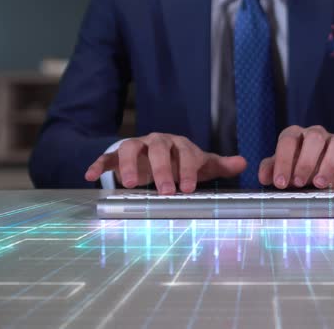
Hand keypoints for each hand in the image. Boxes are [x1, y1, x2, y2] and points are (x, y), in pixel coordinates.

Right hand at [85, 133, 246, 193]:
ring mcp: (137, 146)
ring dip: (130, 164)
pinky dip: (98, 163)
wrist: (155, 155)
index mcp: (179, 145)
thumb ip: (219, 165)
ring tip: (132, 185)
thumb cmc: (180, 162)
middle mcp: (158, 142)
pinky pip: (106, 156)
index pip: (186, 153)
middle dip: (162, 169)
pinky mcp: (117, 154)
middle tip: (165, 191)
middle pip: (158, 149)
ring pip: (131, 147)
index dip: (186, 169)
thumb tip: (243, 163)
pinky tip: (89, 175)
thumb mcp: (200, 164)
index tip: (187, 189)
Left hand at [259, 125, 333, 189]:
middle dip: (305, 161)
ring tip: (320, 184)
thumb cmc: (297, 167)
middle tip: (299, 182)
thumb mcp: (283, 168)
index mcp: (295, 135)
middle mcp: (316, 134)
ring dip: (328, 164)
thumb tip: (264, 178)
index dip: (283, 161)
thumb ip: (271, 170)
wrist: (323, 172)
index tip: (280, 182)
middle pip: (313, 138)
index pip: (288, 141)